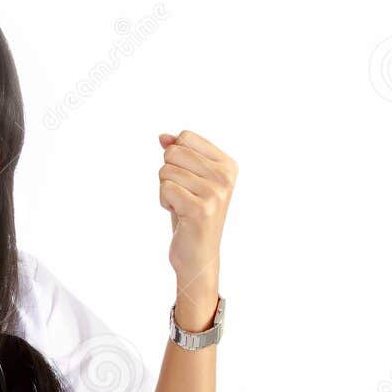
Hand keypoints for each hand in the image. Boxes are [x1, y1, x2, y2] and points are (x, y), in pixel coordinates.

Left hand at [158, 129, 237, 326]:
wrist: (197, 256)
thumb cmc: (190, 216)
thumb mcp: (186, 180)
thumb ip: (178, 155)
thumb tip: (163, 136)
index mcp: (228, 165)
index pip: (185, 137)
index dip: (175, 158)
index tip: (188, 180)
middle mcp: (226, 176)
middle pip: (173, 152)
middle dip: (168, 175)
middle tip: (182, 196)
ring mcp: (215, 192)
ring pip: (166, 171)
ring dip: (166, 191)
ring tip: (182, 207)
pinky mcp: (201, 208)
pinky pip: (165, 189)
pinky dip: (164, 203)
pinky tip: (180, 215)